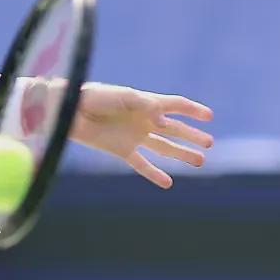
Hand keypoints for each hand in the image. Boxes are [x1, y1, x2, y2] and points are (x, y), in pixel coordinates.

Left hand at [70, 82, 213, 187]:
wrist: (70, 112)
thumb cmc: (96, 97)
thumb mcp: (124, 96)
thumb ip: (146, 105)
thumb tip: (163, 121)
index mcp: (145, 103)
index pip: (175, 105)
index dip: (192, 110)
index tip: (209, 117)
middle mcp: (143, 120)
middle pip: (174, 128)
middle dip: (192, 136)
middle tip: (209, 143)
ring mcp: (134, 136)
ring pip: (164, 147)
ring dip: (181, 154)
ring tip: (200, 161)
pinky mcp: (122, 150)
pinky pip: (142, 164)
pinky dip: (154, 174)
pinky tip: (168, 183)